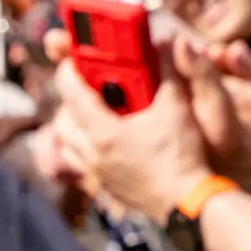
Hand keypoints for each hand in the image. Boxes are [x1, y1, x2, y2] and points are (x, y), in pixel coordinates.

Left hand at [44, 36, 214, 222]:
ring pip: (68, 146)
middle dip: (71, 101)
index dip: (68, 71)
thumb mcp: (177, 108)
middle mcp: (92, 155)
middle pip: (63, 121)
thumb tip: (165, 47)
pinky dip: (85, 149)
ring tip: (96, 114)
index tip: (72, 59)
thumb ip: (167, 74)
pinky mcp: (107, 187)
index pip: (71, 93)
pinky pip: (81, 164)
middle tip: (88, 86)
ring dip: (75, 127)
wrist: (188, 203)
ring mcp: (97, 174)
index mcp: (102, 133)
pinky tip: (108, 141)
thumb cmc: (181, 157)